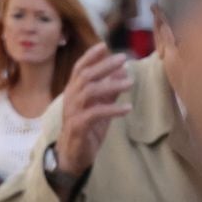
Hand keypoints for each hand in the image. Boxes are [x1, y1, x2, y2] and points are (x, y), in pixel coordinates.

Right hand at [54, 44, 132, 175]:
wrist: (72, 156)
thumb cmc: (86, 129)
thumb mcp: (100, 106)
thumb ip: (109, 91)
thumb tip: (122, 72)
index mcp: (74, 92)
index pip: (79, 69)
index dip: (90, 56)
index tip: (105, 46)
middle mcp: (70, 99)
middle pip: (84, 76)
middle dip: (104, 66)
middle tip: (123, 59)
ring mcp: (72, 113)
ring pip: (88, 92)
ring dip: (110, 85)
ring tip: (130, 83)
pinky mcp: (78, 127)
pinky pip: (95, 114)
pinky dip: (112, 109)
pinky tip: (127, 107)